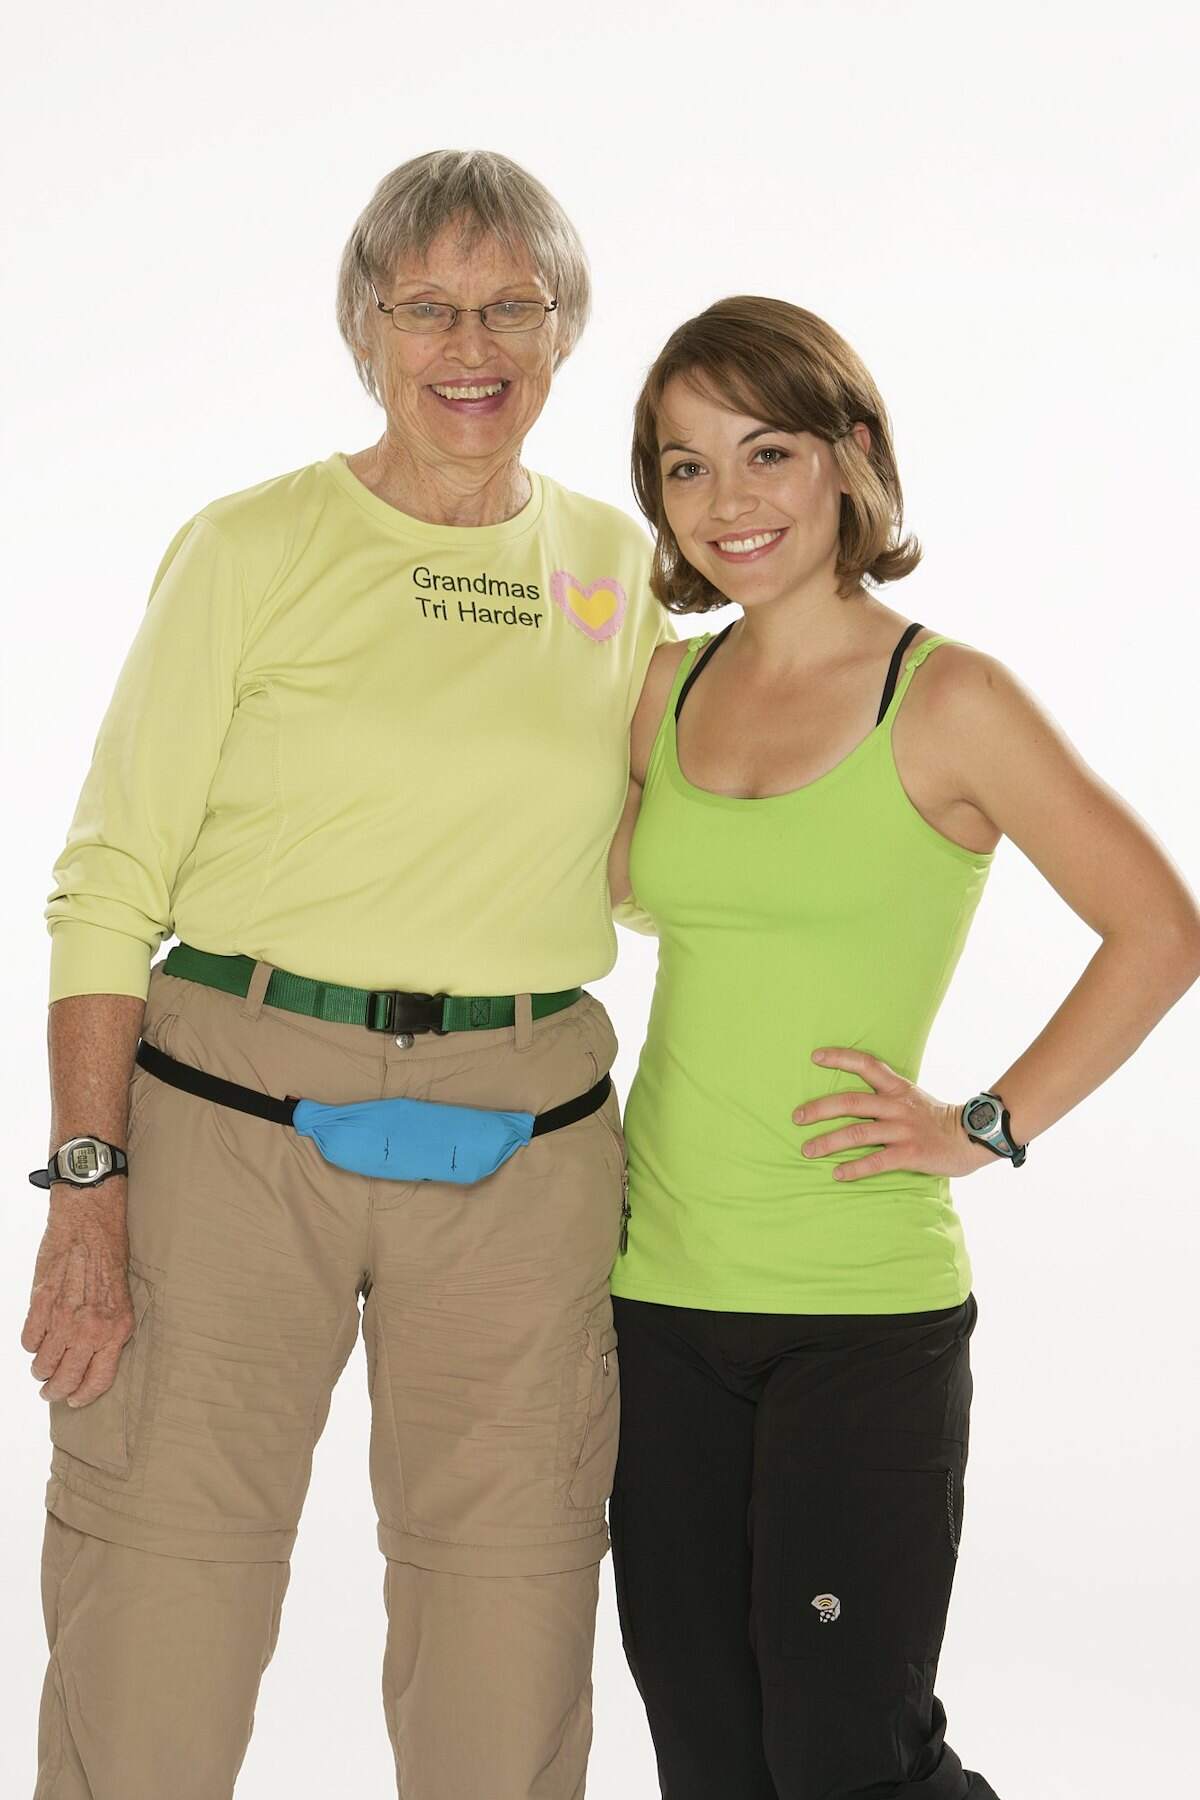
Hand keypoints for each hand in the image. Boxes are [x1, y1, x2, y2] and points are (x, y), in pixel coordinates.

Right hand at [21, 1179, 133, 1405]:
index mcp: (116, 1330)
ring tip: (43, 1364)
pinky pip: (29, 1340)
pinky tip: (38, 1337)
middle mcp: (91, 1329)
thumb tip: (91, 1363)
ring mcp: (64, 1319)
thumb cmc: (109, 1257)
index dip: (83, 1396)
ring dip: (40, 1368)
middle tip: (50, 1391)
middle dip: (55, 1391)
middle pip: (66, 1379)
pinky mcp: (41, 1304)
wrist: (90, 1223)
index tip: (74, 1401)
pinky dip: (31, 1343)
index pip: (98, 1380)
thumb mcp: (122, 1299)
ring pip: (42, 1364)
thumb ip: (109, 1332)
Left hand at [792, 1048, 995, 1181]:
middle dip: (819, 1109)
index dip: (840, 1058)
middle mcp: (896, 1106)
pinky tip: (837, 1174)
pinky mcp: (910, 1153)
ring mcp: (903, 1130)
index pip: (866, 1064)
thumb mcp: (911, 1097)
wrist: (972, 1137)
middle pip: (850, 1102)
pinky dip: (854, 1168)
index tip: (815, 1057)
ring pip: (858, 1133)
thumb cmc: (936, 1119)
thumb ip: (886, 1095)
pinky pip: (876, 1161)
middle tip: (796, 1118)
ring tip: (807, 1150)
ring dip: (828, 1142)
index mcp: (897, 1088)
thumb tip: (851, 1100)